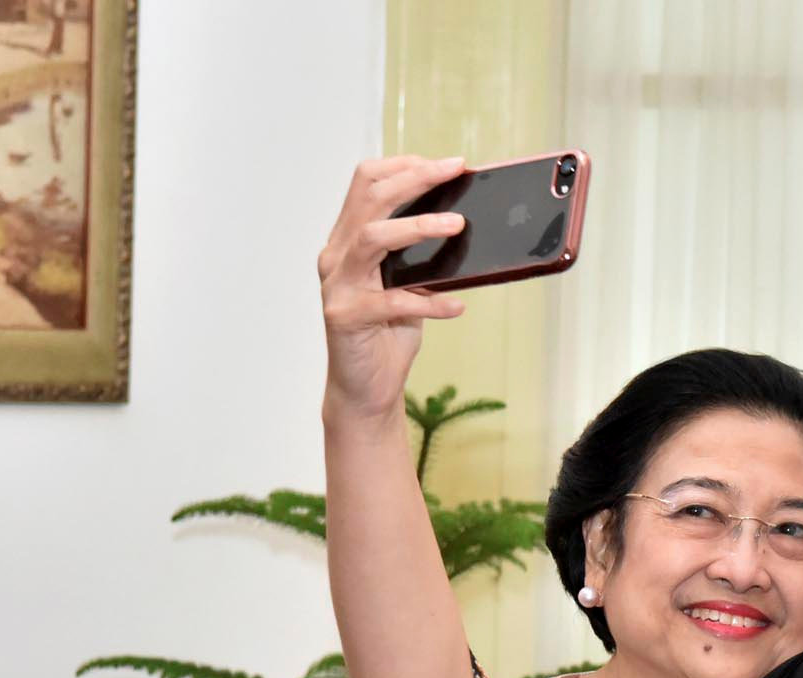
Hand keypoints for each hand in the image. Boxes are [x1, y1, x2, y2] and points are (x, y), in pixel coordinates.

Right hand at [317, 155, 468, 422]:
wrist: (366, 389)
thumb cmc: (389, 333)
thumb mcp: (409, 285)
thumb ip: (423, 257)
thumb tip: (464, 226)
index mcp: (349, 240)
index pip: (366, 183)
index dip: (404, 166)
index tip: (445, 164)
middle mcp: (337, 256)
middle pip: (370, 198)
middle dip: (414, 178)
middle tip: (453, 171)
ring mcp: (339, 286)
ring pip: (372, 238)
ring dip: (417, 226)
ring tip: (457, 225)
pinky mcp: (347, 318)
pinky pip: (392, 302)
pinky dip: (429, 302)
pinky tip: (457, 307)